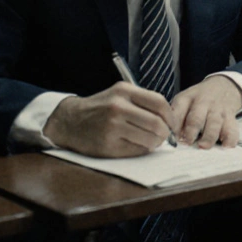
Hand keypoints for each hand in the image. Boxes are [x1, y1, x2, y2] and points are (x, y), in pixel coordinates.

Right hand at [43, 83, 174, 157]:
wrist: (70, 121)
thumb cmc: (100, 108)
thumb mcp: (119, 94)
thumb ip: (142, 102)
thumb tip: (169, 119)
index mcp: (123, 91)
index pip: (159, 103)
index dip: (170, 116)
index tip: (171, 123)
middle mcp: (118, 107)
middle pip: (157, 123)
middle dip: (165, 133)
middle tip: (164, 136)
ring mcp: (112, 127)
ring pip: (149, 139)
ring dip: (155, 143)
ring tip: (151, 142)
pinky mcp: (108, 145)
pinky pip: (136, 150)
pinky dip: (142, 150)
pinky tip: (137, 145)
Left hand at [170, 76, 241, 148]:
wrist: (223, 85)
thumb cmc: (199, 99)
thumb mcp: (185, 100)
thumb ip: (177, 117)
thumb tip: (170, 138)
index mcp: (187, 99)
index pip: (178, 111)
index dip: (174, 125)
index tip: (172, 137)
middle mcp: (203, 103)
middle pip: (196, 117)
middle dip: (191, 130)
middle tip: (187, 142)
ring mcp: (218, 110)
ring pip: (214, 123)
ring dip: (209, 136)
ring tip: (204, 146)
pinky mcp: (230, 117)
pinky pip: (232, 128)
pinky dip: (230, 138)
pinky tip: (226, 146)